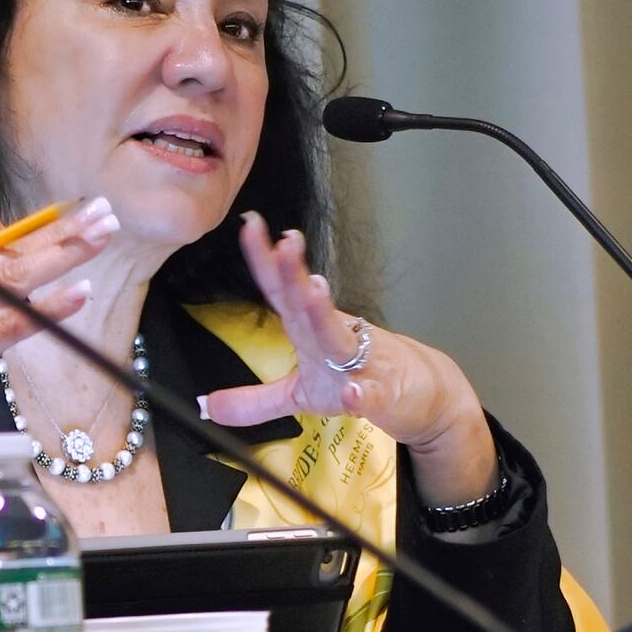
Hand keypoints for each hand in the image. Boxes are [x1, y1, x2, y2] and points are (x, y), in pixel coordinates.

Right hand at [0, 197, 118, 456]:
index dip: (12, 228)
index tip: (37, 234)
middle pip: (12, 243)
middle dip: (62, 227)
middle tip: (102, 212)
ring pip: (21, 272)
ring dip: (69, 251)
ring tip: (105, 233)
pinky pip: (17, 319)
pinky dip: (52, 305)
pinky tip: (79, 293)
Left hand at [200, 212, 499, 505]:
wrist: (423, 397)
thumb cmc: (361, 383)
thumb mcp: (301, 395)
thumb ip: (255, 400)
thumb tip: (208, 406)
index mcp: (311, 332)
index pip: (284, 292)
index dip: (265, 262)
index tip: (250, 225)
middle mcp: (335, 337)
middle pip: (309, 303)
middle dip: (295, 274)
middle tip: (284, 243)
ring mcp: (362, 363)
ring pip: (339, 337)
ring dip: (325, 314)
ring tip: (313, 290)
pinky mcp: (385, 394)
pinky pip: (371, 394)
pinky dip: (362, 393)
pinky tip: (353, 392)